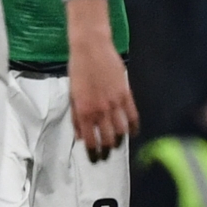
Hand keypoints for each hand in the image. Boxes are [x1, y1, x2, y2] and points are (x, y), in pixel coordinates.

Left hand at [67, 35, 138, 163]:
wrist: (91, 49)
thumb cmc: (78, 70)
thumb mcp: (72, 95)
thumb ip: (76, 118)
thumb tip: (80, 136)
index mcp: (84, 112)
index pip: (90, 140)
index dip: (93, 151)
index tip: (95, 157)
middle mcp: (100, 110)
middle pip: (108, 137)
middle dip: (108, 148)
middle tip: (108, 152)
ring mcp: (115, 102)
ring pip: (122, 128)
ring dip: (121, 139)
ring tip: (119, 142)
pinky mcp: (126, 93)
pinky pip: (132, 114)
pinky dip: (134, 125)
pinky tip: (133, 131)